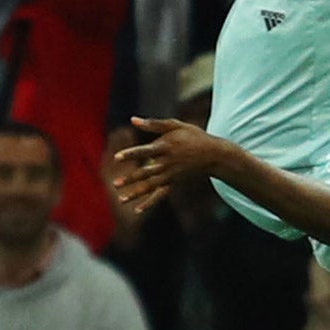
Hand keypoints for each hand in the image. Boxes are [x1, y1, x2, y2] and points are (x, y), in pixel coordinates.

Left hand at [112, 117, 234, 212]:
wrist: (214, 155)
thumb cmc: (194, 136)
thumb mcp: (175, 125)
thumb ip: (154, 124)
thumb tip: (133, 120)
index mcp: (166, 147)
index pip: (144, 151)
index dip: (131, 154)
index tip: (117, 157)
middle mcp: (167, 163)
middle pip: (146, 172)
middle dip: (131, 179)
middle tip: (116, 183)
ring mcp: (171, 175)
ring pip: (151, 186)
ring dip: (136, 193)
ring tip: (121, 198)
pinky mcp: (174, 183)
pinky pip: (160, 195)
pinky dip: (149, 203)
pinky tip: (137, 210)